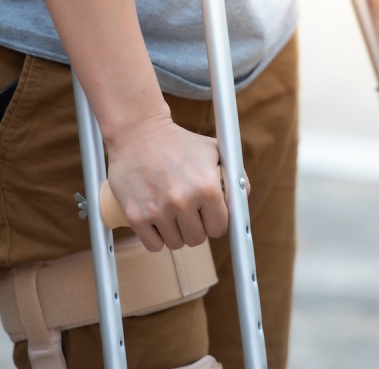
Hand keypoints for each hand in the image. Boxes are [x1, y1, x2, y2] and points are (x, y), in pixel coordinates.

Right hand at [105, 114, 230, 250]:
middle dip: (196, 228)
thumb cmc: (179, 142)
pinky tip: (158, 223)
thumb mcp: (214, 150)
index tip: (208, 216)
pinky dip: (156, 238)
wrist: (139, 133)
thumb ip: (235, 175)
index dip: (215, 222)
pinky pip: (153, 245)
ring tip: (172, 214)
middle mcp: (183, 200)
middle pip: (197, 239)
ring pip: (176, 244)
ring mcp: (158, 209)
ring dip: (176, 233)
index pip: (220, 228)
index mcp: (207, 187)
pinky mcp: (136, 214)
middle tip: (188, 213)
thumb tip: (242, 200)